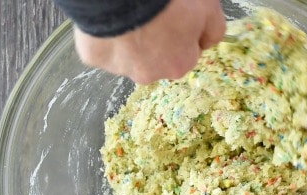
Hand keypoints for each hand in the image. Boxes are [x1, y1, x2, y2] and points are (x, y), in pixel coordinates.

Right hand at [73, 0, 225, 83]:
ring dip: (129, 39)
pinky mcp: (94, 57)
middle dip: (154, 40)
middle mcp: (150, 75)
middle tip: (151, 12)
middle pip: (155, 58)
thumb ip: (213, 29)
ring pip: (127, 55)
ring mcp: (119, 68)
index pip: (187, 53)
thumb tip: (207, 42)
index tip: (176, 14)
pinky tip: (109, 15)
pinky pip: (101, 46)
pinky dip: (104, 34)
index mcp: (180, 65)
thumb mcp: (207, 7)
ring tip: (129, 11)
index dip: (183, 32)